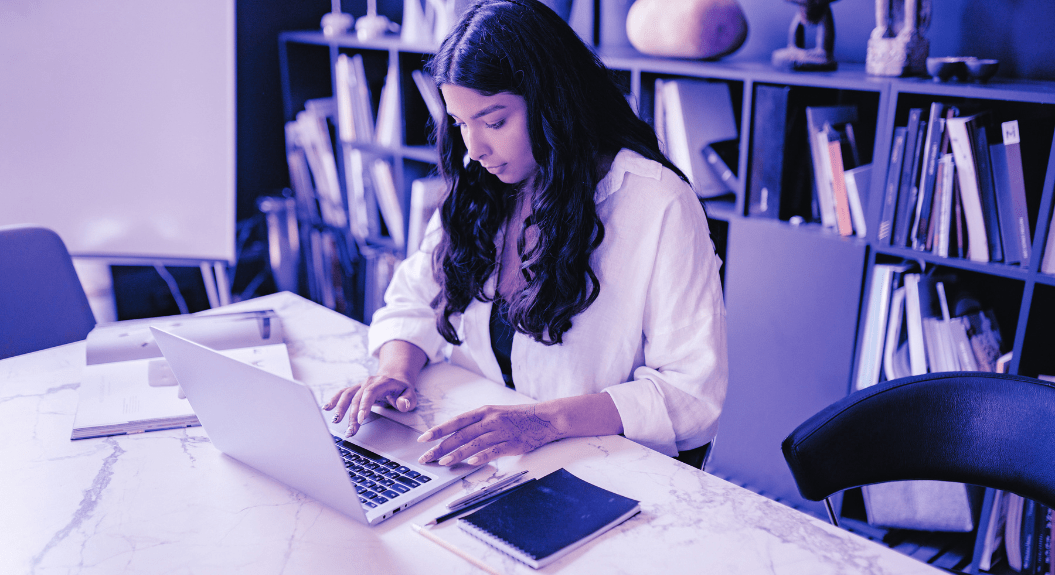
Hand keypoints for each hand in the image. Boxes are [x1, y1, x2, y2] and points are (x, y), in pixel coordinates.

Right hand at [323, 374, 416, 436]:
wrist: (395, 377)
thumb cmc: (402, 389)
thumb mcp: (411, 394)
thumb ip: (408, 400)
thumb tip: (402, 404)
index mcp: (382, 382)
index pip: (370, 393)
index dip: (364, 405)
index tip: (360, 419)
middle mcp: (369, 382)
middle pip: (357, 397)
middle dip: (352, 415)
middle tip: (350, 431)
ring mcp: (361, 385)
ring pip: (347, 395)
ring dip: (340, 409)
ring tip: (335, 422)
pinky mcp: (355, 389)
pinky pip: (343, 393)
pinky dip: (334, 400)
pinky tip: (326, 408)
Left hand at [416, 404, 567, 466]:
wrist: (546, 418)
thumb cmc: (519, 417)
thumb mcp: (495, 414)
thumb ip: (478, 424)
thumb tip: (456, 436)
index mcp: (484, 412)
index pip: (456, 422)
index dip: (438, 430)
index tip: (423, 439)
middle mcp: (490, 420)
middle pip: (461, 434)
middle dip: (441, 446)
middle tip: (426, 457)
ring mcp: (501, 432)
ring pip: (474, 443)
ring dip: (456, 453)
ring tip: (443, 462)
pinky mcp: (512, 444)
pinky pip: (493, 451)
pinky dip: (480, 457)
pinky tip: (469, 463)